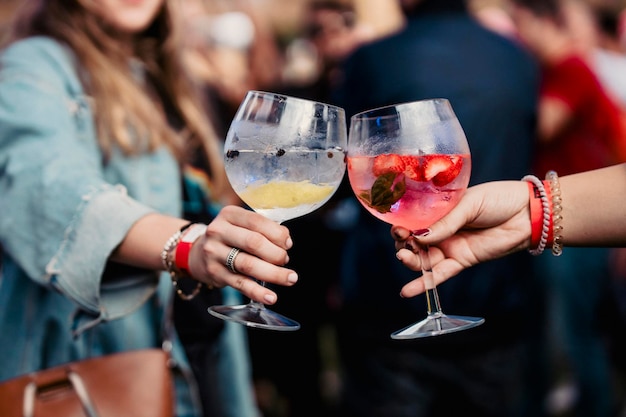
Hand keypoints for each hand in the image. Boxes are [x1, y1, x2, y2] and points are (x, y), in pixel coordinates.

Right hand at [188, 205, 296, 304]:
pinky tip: (270, 297)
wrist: (197, 253)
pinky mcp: (215, 274)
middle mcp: (219, 231)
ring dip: (274, 274)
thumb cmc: (229, 237)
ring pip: (248, 265)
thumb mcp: (240, 224)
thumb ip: (262, 228)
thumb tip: (286, 242)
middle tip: (285, 260)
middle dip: (276, 254)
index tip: (288, 244)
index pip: (257, 221)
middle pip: (254, 243)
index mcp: (229, 214)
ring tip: (290, 278)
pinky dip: (257, 292)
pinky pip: (240, 284)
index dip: (277, 233)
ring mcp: (214, 253)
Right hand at [391, 180, 530, 297]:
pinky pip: (438, 275)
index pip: (413, 220)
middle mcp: (441, 230)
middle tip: (402, 240)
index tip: (397, 227)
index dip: (402, 225)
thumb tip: (418, 236)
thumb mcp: (468, 204)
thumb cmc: (498, 199)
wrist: (527, 213)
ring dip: (410, 260)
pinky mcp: (461, 261)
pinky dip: (423, 284)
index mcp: (439, 210)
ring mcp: (450, 247)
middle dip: (403, 243)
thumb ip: (444, 222)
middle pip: (413, 242)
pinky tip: (406, 292)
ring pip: (423, 259)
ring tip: (404, 257)